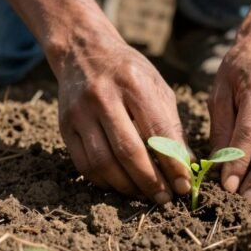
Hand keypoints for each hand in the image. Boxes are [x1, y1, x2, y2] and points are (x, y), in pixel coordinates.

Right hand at [56, 33, 190, 202]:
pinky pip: (84, 165)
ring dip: (127, 187)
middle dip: (150, 181)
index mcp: (133, 83)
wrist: (83, 52)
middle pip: (128, 152)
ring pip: (103, 163)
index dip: (172, 164)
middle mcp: (103, 97)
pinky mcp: (65, 127)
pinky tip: (121, 185)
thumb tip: (185, 165)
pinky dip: (105, 182)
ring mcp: (80, 113)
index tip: (184, 185)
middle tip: (165, 198)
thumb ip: (171, 124)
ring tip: (145, 195)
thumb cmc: (128, 72)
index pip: (157, 132)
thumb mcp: (156, 87)